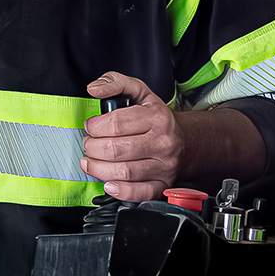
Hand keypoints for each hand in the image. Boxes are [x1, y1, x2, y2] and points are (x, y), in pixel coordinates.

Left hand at [80, 72, 180, 200]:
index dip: (95, 126)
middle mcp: (163, 142)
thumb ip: (115, 83)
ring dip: (98, 168)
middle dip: (93, 148)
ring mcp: (164, 165)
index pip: (117, 123)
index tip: (90, 127)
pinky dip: (119, 191)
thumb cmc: (157, 119)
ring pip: (123, 172)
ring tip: (90, 161)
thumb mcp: (140, 92)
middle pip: (116, 149)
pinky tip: (108, 183)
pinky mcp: (162, 184)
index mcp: (157, 117)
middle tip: (88, 145)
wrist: (186, 142)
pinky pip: (138, 192)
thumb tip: (94, 89)